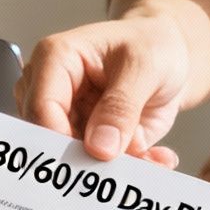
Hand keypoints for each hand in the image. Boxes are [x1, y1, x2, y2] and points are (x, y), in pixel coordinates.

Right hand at [17, 13, 189, 164]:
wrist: (168, 52)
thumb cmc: (150, 43)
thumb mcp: (144, 67)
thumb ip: (121, 106)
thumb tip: (100, 147)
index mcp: (55, 59)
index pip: (41, 108)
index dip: (62, 140)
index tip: (96, 157)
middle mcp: (52, 90)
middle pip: (51, 139)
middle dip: (90, 160)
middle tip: (128, 162)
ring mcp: (68, 117)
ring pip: (76, 159)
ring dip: (115, 166)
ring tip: (148, 155)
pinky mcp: (86, 138)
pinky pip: (99, 165)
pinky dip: (129, 165)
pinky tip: (152, 155)